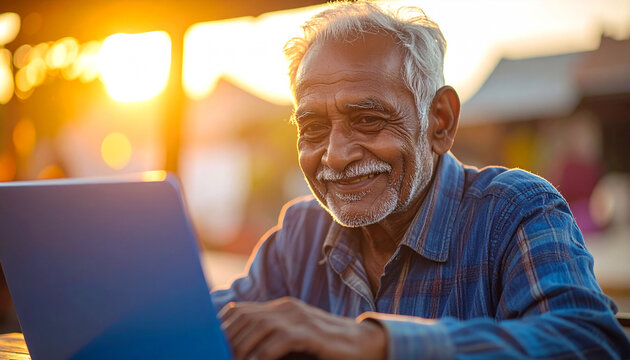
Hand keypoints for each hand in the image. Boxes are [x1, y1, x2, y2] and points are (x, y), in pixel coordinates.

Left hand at [218, 297, 386, 359]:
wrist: (364, 344)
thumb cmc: (325, 348)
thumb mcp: (293, 341)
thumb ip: (269, 342)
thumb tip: (240, 353)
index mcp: (280, 308)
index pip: (240, 311)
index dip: (221, 328)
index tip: (209, 346)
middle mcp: (287, 309)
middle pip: (245, 319)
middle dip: (227, 341)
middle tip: (216, 356)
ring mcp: (300, 318)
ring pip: (259, 327)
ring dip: (241, 349)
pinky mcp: (312, 333)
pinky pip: (281, 340)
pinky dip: (264, 354)